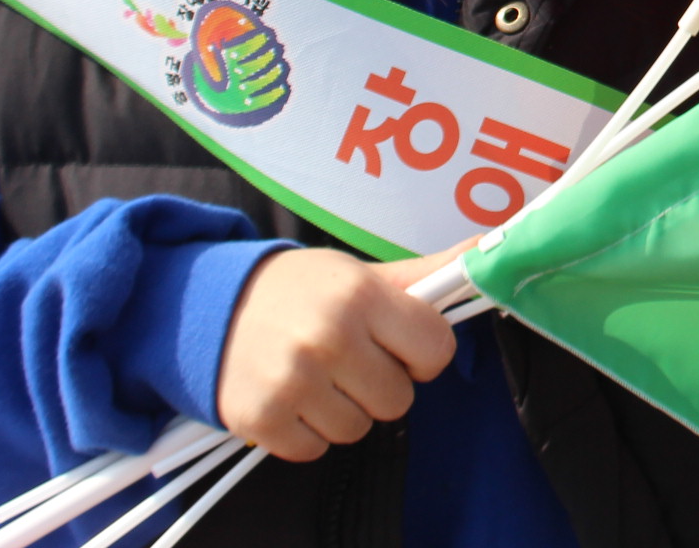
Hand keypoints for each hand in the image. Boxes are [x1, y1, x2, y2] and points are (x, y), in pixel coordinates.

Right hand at [215, 244, 462, 460]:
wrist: (208, 305)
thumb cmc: (300, 290)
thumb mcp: (361, 274)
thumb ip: (428, 274)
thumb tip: (489, 247)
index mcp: (361, 297)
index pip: (435, 348)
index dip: (424, 352)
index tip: (400, 343)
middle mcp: (329, 338)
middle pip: (399, 399)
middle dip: (382, 383)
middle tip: (351, 359)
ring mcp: (293, 382)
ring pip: (359, 428)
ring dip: (345, 409)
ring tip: (319, 375)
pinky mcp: (262, 419)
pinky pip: (315, 450)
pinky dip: (308, 432)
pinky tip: (293, 397)